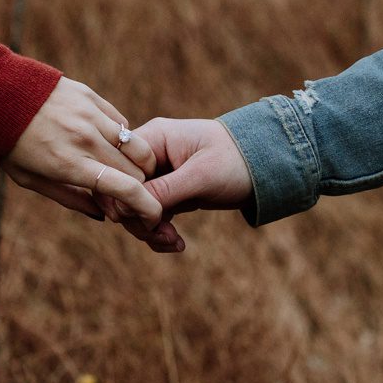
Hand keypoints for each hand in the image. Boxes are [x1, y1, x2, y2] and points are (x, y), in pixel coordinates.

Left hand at [2, 76, 164, 228]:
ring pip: (136, 144)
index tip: (154, 216)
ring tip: (126, 170)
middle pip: (136, 169)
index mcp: (69, 164)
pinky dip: (123, 139)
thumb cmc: (8, 143)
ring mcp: (89, 115)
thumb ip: (70, 199)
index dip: (147, 206)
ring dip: (139, 163)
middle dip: (141, 187)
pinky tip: (109, 145)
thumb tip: (103, 214)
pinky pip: (121, 122)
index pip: (124, 188)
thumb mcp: (30, 179)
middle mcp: (84, 139)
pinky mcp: (90, 97)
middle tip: (130, 195)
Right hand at [119, 117, 252, 251]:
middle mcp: (149, 156)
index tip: (148, 217)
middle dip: (138, 219)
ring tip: (175, 242)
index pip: (117, 167)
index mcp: (152, 139)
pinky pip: (149, 217)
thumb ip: (163, 190)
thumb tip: (126, 208)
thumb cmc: (236, 160)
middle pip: (121, 192)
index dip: (124, 196)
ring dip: (150, 231)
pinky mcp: (166, 192)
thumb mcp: (201, 176)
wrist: (265, 166)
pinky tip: (177, 244)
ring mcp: (157, 175)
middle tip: (162, 235)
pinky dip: (159, 233)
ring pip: (133, 209)